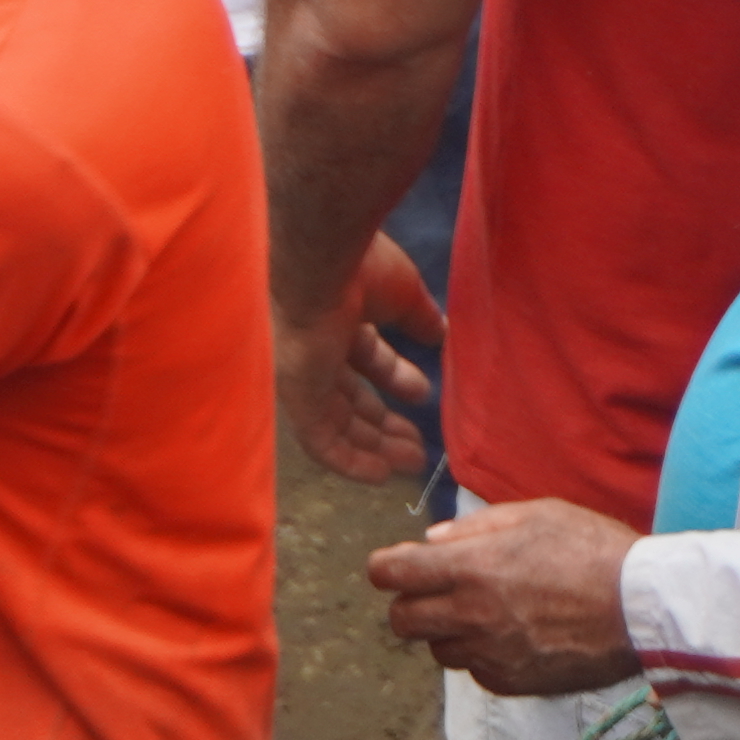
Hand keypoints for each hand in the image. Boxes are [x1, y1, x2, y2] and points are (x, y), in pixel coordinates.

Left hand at [279, 231, 451, 487]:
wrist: (321, 265)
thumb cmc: (361, 268)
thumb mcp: (403, 293)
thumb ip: (420, 317)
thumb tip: (442, 334)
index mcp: (338, 319)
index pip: (366, 358)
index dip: (394, 378)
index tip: (424, 395)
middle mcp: (317, 351)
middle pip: (352, 398)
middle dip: (385, 424)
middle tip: (418, 445)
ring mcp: (305, 378)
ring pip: (340, 424)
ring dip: (376, 446)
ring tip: (413, 462)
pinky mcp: (297, 400)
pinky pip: (321, 441)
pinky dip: (349, 461)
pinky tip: (380, 475)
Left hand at [371, 497, 646, 696]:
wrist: (643, 607)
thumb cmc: (594, 550)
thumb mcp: (537, 515)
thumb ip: (476, 528)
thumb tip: (431, 542)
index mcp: (471, 568)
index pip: (390, 574)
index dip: (387, 567)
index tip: (397, 565)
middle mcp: (471, 615)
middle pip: (400, 620)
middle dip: (410, 603)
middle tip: (438, 591)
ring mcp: (489, 654)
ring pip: (438, 648)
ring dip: (449, 630)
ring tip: (490, 612)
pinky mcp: (510, 682)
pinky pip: (475, 670)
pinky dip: (484, 655)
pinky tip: (517, 635)